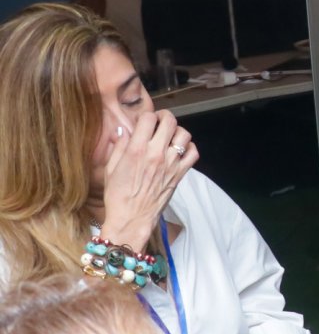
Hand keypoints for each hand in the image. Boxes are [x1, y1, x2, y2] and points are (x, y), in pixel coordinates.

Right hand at [100, 110, 197, 252]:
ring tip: (170, 135)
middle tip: (159, 121)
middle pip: (169, 122)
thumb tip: (122, 130)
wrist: (132, 217)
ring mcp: (171, 163)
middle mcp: (156, 154)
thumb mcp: (110, 168)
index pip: (148, 118)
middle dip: (164, 117)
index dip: (146, 116)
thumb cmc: (117, 194)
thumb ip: (119, 146)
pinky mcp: (180, 174)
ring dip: (177, 131)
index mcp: (136, 150)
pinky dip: (189, 147)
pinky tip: (180, 150)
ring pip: (184, 134)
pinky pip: (194, 153)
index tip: (144, 121)